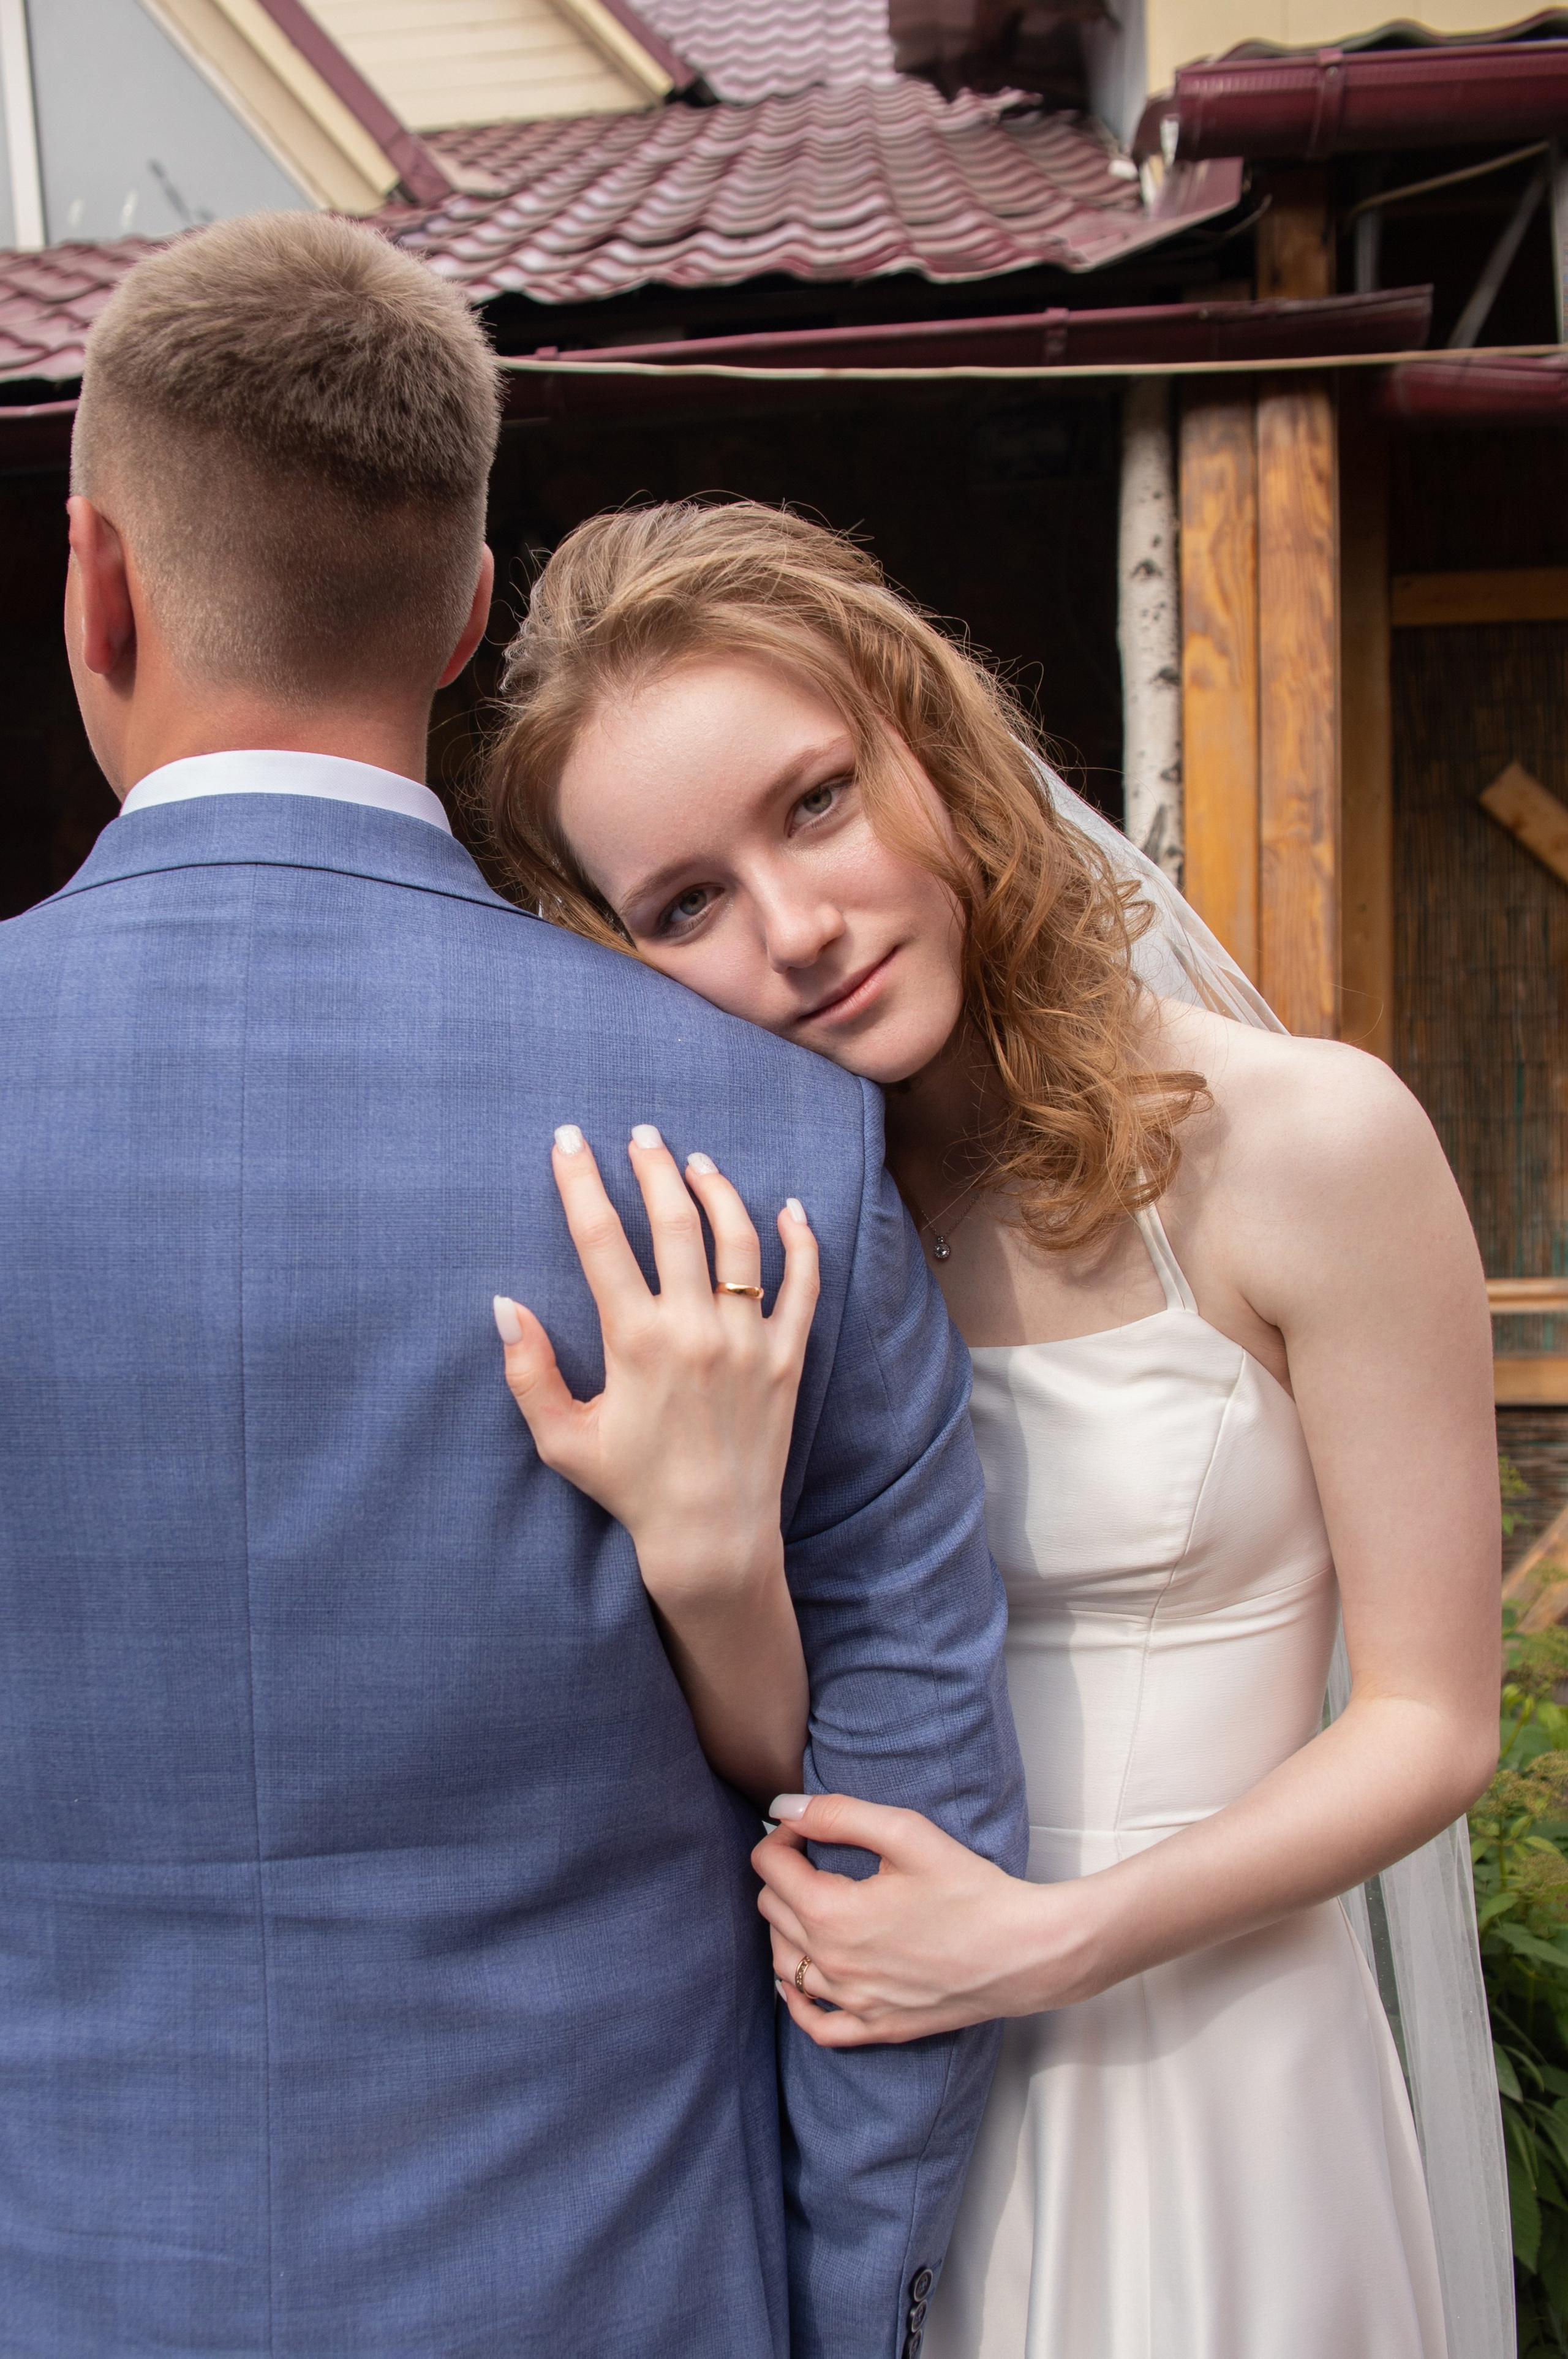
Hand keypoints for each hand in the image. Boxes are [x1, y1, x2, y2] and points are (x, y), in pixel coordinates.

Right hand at [494, 1123, 817, 1608]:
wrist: (712, 1537)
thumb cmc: (631, 1490)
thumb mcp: (563, 1439)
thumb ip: (530, 1372)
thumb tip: (505, 1306)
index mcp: (635, 1341)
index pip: (601, 1240)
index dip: (580, 1183)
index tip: (568, 1142)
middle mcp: (695, 1330)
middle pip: (674, 1222)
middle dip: (652, 1168)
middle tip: (641, 1135)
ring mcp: (748, 1341)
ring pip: (738, 1241)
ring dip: (717, 1191)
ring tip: (697, 1163)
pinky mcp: (787, 1359)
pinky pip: (803, 1286)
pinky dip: (801, 1241)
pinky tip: (789, 1208)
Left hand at [754, 1793, 1096, 2045]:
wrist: (1023, 1950)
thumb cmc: (971, 1889)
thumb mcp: (906, 1833)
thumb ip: (838, 1814)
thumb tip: (782, 1808)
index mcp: (832, 1913)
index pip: (770, 1867)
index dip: (783, 1836)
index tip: (807, 1827)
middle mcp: (832, 1964)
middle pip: (771, 1911)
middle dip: (784, 1874)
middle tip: (815, 1856)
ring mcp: (853, 2003)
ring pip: (783, 1964)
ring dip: (786, 1927)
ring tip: (812, 1902)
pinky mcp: (877, 2026)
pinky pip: (815, 2025)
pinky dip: (797, 2001)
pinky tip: (801, 1980)